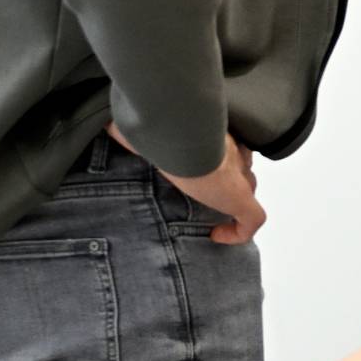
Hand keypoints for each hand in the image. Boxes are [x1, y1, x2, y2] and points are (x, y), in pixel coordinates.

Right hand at [114, 123, 263, 243]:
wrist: (178, 130)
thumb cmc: (164, 123)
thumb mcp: (149, 126)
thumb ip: (135, 128)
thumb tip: (107, 124)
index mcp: (217, 134)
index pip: (228, 147)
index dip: (221, 160)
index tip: (204, 170)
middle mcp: (233, 152)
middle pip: (242, 168)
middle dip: (232, 179)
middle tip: (209, 192)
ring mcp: (238, 175)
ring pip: (248, 190)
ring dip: (234, 203)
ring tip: (213, 214)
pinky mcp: (239, 197)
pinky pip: (252, 220)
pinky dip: (239, 232)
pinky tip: (218, 236)